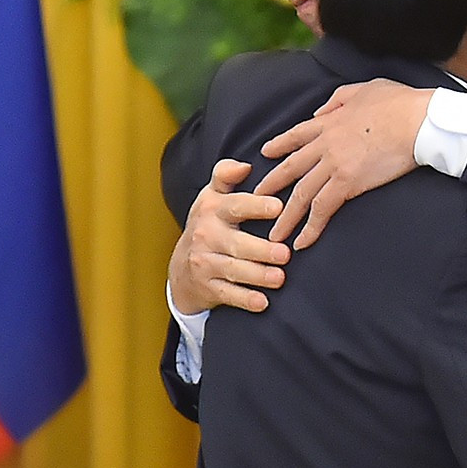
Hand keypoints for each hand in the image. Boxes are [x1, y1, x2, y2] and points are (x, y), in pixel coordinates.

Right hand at [168, 160, 290, 314]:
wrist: (181, 268)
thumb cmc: (208, 225)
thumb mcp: (212, 197)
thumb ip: (226, 175)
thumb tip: (245, 165)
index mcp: (212, 209)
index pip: (234, 205)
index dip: (255, 205)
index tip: (277, 207)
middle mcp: (206, 235)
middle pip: (236, 243)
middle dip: (261, 250)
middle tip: (285, 253)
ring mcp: (205, 263)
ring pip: (233, 270)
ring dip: (257, 275)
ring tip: (280, 278)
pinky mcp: (207, 288)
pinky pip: (227, 295)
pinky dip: (245, 299)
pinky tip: (262, 302)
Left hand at [256, 79, 431, 247]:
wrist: (416, 119)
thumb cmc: (399, 103)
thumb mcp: (363, 89)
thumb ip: (338, 100)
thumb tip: (321, 113)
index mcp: (329, 121)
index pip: (296, 135)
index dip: (279, 145)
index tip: (265, 153)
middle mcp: (324, 144)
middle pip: (290, 168)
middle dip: (271, 185)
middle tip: (255, 199)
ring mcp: (333, 164)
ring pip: (300, 194)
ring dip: (286, 217)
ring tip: (274, 235)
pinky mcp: (347, 182)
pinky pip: (322, 209)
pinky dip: (311, 227)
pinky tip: (303, 242)